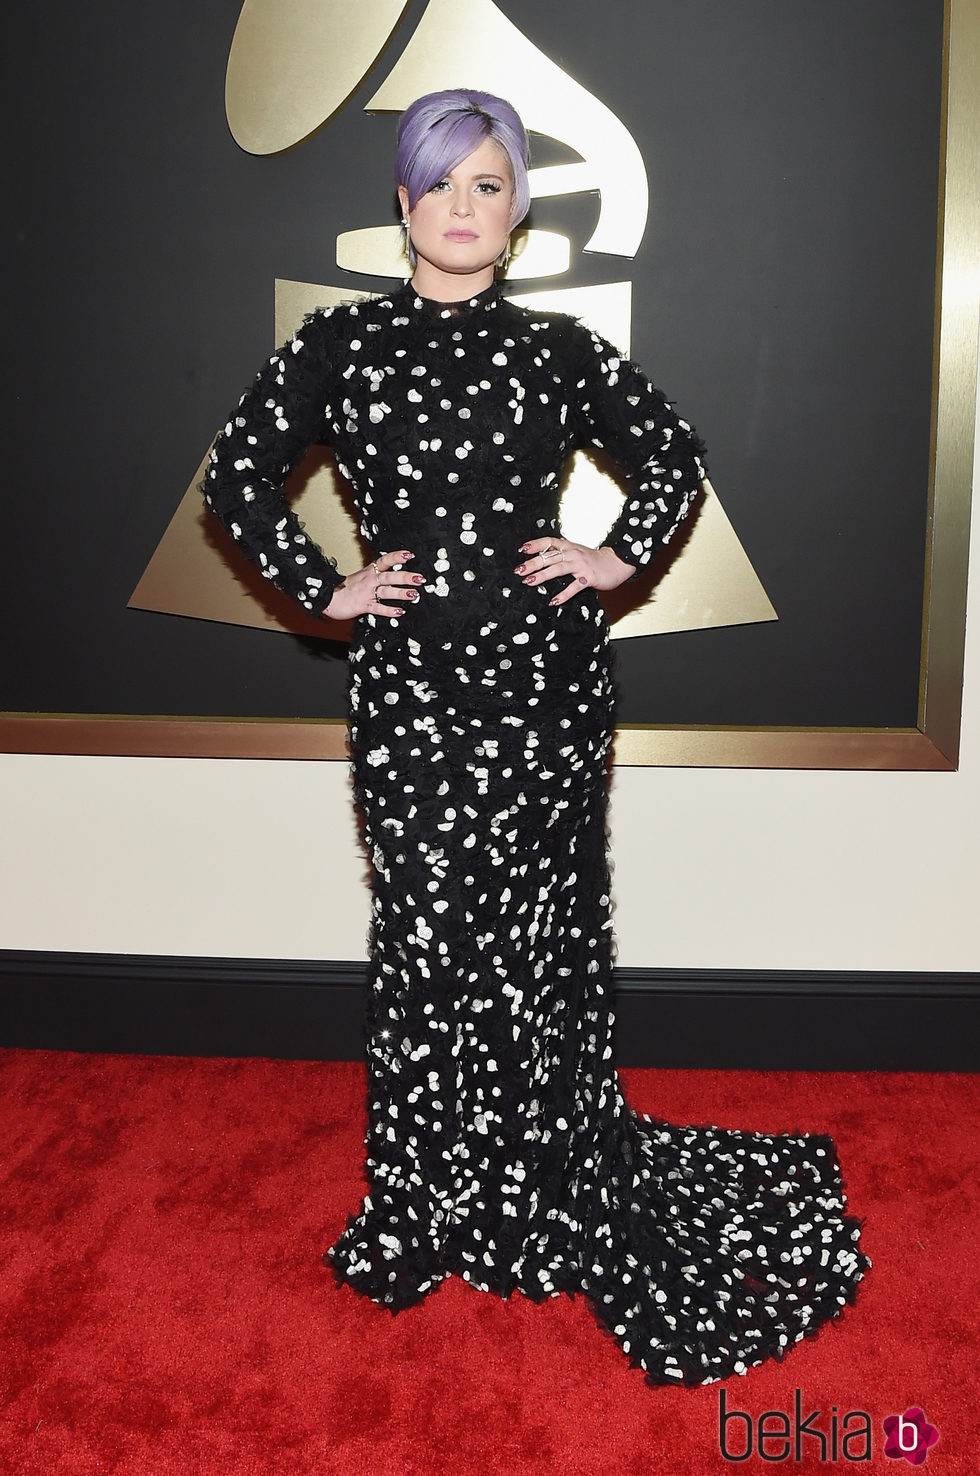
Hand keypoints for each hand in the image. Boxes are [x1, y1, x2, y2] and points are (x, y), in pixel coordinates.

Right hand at [322, 550, 423, 620]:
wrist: (326, 596)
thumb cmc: (344, 588)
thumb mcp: (361, 576)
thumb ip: (376, 575)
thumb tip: (393, 575)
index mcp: (369, 571)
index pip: (384, 560)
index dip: (397, 556)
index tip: (409, 554)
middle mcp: (369, 580)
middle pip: (389, 576)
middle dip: (405, 577)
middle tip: (420, 578)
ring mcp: (366, 593)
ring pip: (386, 591)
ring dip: (400, 592)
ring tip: (414, 594)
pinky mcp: (363, 605)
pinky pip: (377, 608)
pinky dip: (388, 610)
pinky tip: (399, 611)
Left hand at [515, 539, 634, 605]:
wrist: (617, 562)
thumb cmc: (594, 560)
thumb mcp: (576, 552)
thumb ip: (561, 554)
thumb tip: (541, 560)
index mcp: (569, 546)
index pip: (549, 542)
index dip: (535, 545)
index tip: (522, 550)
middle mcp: (573, 553)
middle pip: (550, 557)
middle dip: (533, 563)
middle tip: (519, 570)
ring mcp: (581, 565)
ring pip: (559, 568)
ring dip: (543, 575)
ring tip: (530, 581)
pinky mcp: (589, 577)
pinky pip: (574, 586)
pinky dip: (564, 594)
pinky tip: (554, 601)